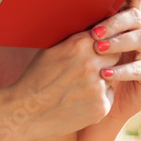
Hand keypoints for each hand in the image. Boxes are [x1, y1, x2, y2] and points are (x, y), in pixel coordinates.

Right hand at [5, 28, 120, 138]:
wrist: (26, 111)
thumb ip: (76, 39)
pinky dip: (98, 99)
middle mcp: (91, 63)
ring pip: (112, 77)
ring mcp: (97, 86)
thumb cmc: (37, 77)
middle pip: (114, 56)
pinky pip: (108, 96)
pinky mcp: (101, 106)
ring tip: (78, 88)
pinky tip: (80, 101)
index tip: (99, 49)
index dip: (104, 43)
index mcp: (80, 44)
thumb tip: (96, 29)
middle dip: (106, 61)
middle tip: (88, 70)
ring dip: (101, 80)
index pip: (108, 36)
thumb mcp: (52, 49)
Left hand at [86, 0, 140, 125]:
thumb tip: (64, 6)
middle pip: (137, 18)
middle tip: (95, 32)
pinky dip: (123, 69)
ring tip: (99, 49)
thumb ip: (82, 29)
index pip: (130, 5)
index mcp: (125, 27)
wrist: (93, 106)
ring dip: (120, 41)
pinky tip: (106, 72)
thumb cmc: (85, 74)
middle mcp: (140, 36)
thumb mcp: (81, 49)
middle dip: (116, 22)